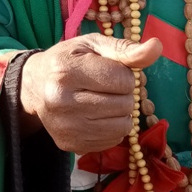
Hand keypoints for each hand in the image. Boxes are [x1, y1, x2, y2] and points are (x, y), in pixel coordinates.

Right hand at [19, 34, 162, 152]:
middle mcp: (62, 103)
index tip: (109, 70)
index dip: (124, 74)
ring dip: (120, 112)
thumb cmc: (68, 60)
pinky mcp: (70, 146)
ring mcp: (65, 128)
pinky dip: (111, 128)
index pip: (123, 79)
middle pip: (124, 104)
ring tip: (102, 101)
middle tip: (104, 87)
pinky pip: (112, 141)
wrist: (34, 86)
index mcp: (66, 72)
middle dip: (123, 93)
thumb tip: (156, 47)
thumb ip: (125, 49)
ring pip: (123, 126)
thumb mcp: (93, 45)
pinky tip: (96, 116)